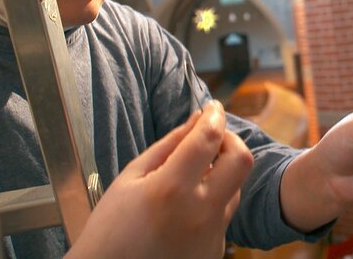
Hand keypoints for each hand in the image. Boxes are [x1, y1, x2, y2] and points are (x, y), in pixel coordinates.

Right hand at [66, 102, 253, 258]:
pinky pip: (225, 212)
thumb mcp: (130, 178)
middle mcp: (199, 213)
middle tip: (212, 138)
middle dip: (230, 140)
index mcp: (171, 190)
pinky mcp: (216, 250)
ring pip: (236, 186)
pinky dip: (213, 199)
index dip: (214, 115)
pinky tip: (188, 205)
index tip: (213, 108)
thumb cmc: (110, 229)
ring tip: (195, 173)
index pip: (208, 138)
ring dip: (222, 171)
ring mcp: (212, 235)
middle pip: (242, 160)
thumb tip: (198, 119)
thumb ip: (169, 145)